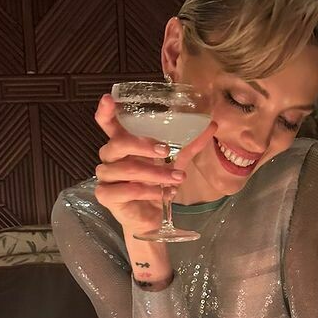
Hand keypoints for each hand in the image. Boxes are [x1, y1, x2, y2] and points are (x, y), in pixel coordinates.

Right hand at [93, 94, 216, 233]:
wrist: (151, 218)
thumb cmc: (157, 185)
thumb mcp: (175, 163)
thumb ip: (189, 145)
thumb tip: (211, 125)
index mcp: (122, 145)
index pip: (107, 124)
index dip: (105, 111)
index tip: (109, 99)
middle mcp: (110, 158)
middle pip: (117, 144)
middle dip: (143, 146)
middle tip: (165, 151)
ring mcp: (105, 177)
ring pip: (126, 169)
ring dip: (155, 173)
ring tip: (176, 179)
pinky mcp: (106, 196)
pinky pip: (127, 190)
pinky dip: (148, 191)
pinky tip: (163, 193)